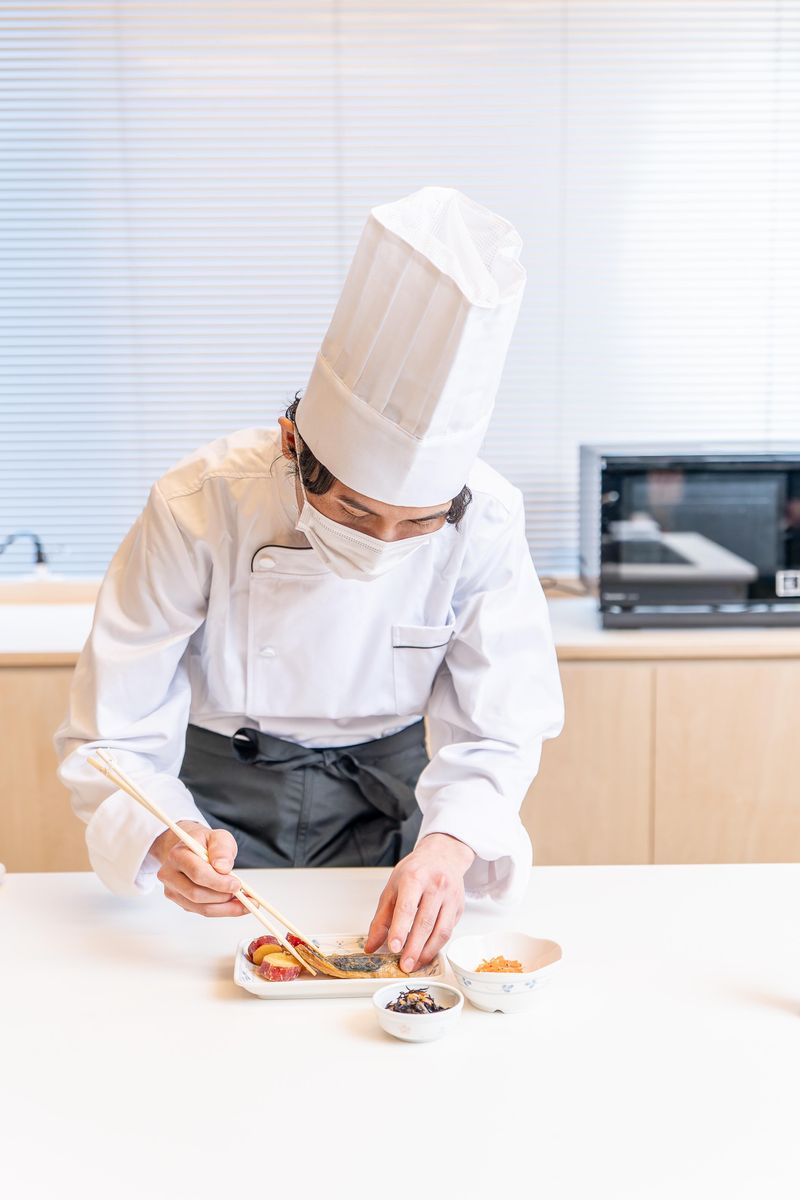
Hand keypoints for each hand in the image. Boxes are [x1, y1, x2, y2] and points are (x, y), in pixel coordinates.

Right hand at [150, 821, 246, 917]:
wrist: (194, 849)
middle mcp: (170, 875)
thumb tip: (223, 868)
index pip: (197, 873)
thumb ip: (222, 849)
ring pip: (201, 907)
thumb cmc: (206, 843)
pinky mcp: (181, 902)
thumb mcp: (219, 837)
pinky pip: (203, 911)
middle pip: (196, 894)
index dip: (218, 882)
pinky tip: (235, 904)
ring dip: (225, 907)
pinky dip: (222, 910)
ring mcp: (173, 891)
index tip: (237, 884)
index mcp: (177, 855)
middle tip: (243, 893)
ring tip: (244, 901)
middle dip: (223, 896)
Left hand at [364, 833, 474, 971]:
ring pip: (441, 930)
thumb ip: (381, 919)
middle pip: (425, 922)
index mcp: (415, 878)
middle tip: (404, 965)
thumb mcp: (392, 888)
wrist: (442, 856)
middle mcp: (435, 885)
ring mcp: (450, 896)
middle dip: (414, 948)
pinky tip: (426, 954)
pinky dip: (437, 946)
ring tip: (414, 964)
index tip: (393, 947)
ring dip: (427, 952)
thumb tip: (371, 945)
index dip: (400, 929)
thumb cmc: (416, 871)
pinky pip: (449, 931)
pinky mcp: (459, 907)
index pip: (407, 907)